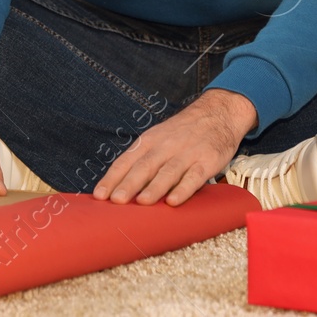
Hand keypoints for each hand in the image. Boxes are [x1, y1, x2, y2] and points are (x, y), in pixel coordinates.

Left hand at [93, 89, 257, 206]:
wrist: (217, 113)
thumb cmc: (181, 133)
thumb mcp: (158, 138)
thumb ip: (141, 159)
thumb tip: (117, 187)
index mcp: (149, 141)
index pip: (126, 160)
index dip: (112, 178)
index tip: (99, 195)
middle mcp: (166, 145)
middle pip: (144, 166)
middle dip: (129, 183)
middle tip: (116, 201)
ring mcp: (187, 153)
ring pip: (168, 171)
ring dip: (155, 187)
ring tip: (142, 202)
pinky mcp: (207, 161)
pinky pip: (194, 176)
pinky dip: (184, 189)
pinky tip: (174, 201)